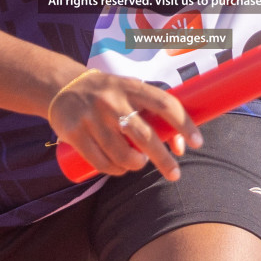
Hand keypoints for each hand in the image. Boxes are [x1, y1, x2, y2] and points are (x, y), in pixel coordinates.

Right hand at [46, 70, 202, 181]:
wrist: (63, 86)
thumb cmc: (109, 93)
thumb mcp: (131, 92)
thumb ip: (155, 114)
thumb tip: (179, 146)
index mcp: (132, 86)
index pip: (165, 104)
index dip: (184, 124)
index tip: (197, 142)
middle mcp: (113, 100)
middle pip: (145, 136)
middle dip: (163, 159)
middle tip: (174, 173)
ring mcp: (92, 117)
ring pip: (122, 154)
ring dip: (136, 165)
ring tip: (139, 164)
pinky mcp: (75, 132)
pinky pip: (100, 161)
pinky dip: (114, 171)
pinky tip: (119, 170)